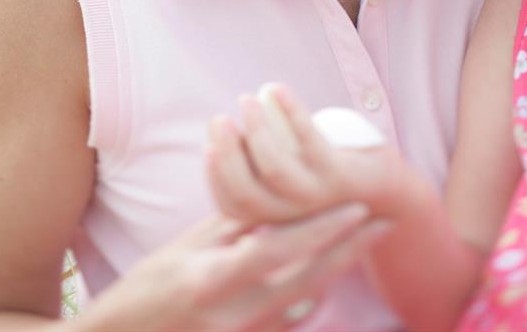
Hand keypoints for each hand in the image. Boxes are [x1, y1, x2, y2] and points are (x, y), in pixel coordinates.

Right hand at [78, 203, 392, 331]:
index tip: (357, 207)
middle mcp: (230, 314)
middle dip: (348, 250)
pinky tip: (323, 287)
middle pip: (306, 281)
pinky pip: (287, 330)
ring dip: (334, 274)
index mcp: (210, 277)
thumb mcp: (182, 250)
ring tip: (362, 244)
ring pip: (304, 307)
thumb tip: (274, 207)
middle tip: (382, 224)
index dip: (321, 228)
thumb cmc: (144, 290)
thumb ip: (231, 230)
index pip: (278, 248)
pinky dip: (307, 307)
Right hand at [206, 84, 406, 223]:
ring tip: (247, 99)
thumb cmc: (324, 181)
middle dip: (226, 152)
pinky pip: (309, 140)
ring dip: (256, 129)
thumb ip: (256, 174)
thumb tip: (219, 140)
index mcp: (275, 222)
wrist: (384, 194)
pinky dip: (290, 110)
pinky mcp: (339, 175)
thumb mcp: (287, 185)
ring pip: (275, 167)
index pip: (231, 205)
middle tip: (220, 119)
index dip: (214, 174)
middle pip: (245, 191)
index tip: (209, 143)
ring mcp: (317, 197)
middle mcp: (293, 217)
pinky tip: (276, 88)